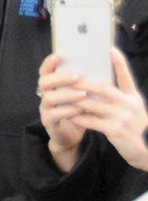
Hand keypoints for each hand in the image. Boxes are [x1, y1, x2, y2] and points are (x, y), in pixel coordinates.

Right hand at [38, 52, 92, 171]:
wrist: (72, 135)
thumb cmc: (79, 110)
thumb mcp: (81, 95)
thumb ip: (84, 83)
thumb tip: (99, 68)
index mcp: (52, 85)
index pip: (46, 70)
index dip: (49, 63)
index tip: (59, 55)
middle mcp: (45, 94)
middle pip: (44, 82)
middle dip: (60, 78)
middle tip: (77, 76)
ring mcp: (45, 108)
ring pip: (49, 98)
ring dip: (66, 95)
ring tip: (83, 94)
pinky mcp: (48, 121)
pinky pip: (54, 114)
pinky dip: (68, 111)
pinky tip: (80, 110)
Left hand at [69, 49, 147, 173]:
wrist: (147, 150)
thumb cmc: (136, 127)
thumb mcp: (134, 109)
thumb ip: (121, 97)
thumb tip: (98, 85)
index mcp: (133, 98)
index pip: (127, 77)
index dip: (120, 63)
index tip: (111, 49)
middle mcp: (129, 105)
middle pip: (102, 88)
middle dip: (82, 83)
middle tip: (66, 77)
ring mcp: (122, 117)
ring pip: (92, 104)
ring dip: (75, 100)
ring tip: (61, 95)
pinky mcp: (115, 130)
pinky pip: (91, 121)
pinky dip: (79, 117)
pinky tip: (68, 114)